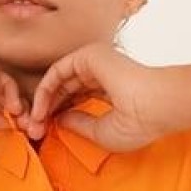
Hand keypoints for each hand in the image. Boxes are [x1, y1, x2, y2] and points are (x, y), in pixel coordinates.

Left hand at [27, 42, 166, 152]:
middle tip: (33, 130)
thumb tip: (57, 120)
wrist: (157, 106)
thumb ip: (78, 125)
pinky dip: (45, 89)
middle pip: (65, 89)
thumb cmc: (139, 123)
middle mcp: (101, 72)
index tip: (46, 135)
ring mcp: (95, 61)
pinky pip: (58, 70)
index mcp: (109, 89)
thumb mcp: (101, 132)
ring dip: (43, 101)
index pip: (76, 100)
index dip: (59, 116)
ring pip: (59, 79)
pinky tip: (40, 108)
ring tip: (34, 122)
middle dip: (47, 110)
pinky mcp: (88, 56)